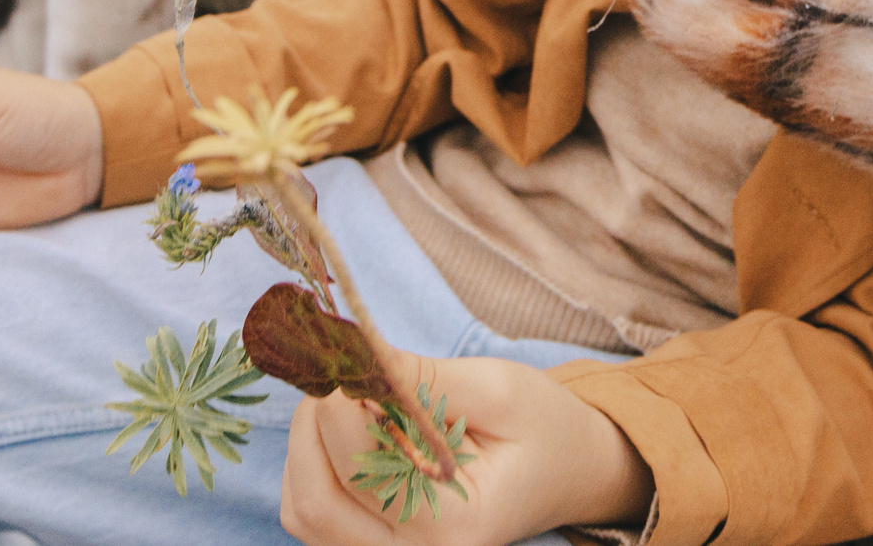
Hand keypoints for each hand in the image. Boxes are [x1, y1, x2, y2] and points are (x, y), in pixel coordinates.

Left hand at [281, 348, 650, 544]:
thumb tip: (350, 354)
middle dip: (314, 421)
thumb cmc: (542, 429)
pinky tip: (349, 430)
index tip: (344, 348)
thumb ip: (423, 379)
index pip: (362, 469)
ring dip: (307, 443)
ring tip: (350, 397)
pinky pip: (311, 513)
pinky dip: (313, 464)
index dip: (339, 401)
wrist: (569, 473)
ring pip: (303, 508)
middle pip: (315, 500)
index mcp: (456, 524)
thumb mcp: (499, 390)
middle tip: (343, 368)